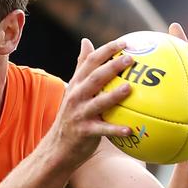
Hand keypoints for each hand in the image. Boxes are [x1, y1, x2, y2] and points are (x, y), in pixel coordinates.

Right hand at [50, 38, 135, 168]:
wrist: (57, 146)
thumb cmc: (71, 115)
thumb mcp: (73, 90)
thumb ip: (81, 67)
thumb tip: (86, 41)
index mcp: (76, 84)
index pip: (90, 62)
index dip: (107, 50)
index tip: (124, 42)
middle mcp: (76, 96)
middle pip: (95, 78)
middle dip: (112, 66)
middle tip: (130, 59)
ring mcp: (80, 114)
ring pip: (99, 102)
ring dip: (114, 95)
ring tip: (129, 88)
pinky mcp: (84, 132)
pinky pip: (103, 130)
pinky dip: (116, 130)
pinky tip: (130, 130)